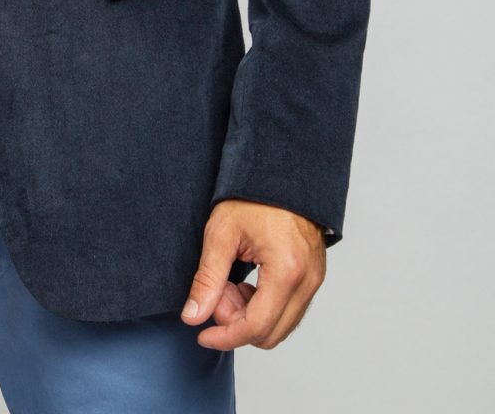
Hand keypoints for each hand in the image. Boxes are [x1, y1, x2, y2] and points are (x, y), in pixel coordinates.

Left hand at [180, 199, 326, 349]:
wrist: (283, 172)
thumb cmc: (253, 196)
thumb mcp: (221, 233)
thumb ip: (207, 279)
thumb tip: (193, 316)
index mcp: (286, 270)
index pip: (256, 327)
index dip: (225, 337)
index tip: (202, 334)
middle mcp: (307, 282)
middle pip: (270, 334)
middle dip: (237, 323)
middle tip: (218, 291)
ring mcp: (315, 281)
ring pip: (280, 326)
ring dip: (250, 315)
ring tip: (230, 281)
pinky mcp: (314, 277)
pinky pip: (289, 311)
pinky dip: (264, 307)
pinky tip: (245, 282)